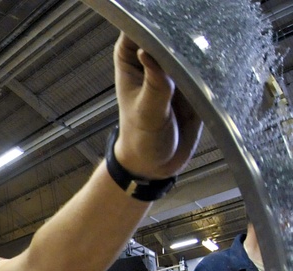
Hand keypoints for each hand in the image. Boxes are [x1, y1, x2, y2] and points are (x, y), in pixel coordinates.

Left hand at [112, 33, 202, 179]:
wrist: (156, 165)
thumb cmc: (141, 140)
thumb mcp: (147, 112)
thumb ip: (154, 84)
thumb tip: (147, 52)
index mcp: (131, 61)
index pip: (139, 27)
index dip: (154, 21)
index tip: (171, 25)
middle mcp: (153, 60)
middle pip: (169, 30)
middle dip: (184, 31)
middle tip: (198, 35)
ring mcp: (176, 69)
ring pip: (191, 44)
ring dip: (204, 44)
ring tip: (212, 48)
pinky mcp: (196, 80)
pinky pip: (208, 63)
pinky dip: (216, 62)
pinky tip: (223, 63)